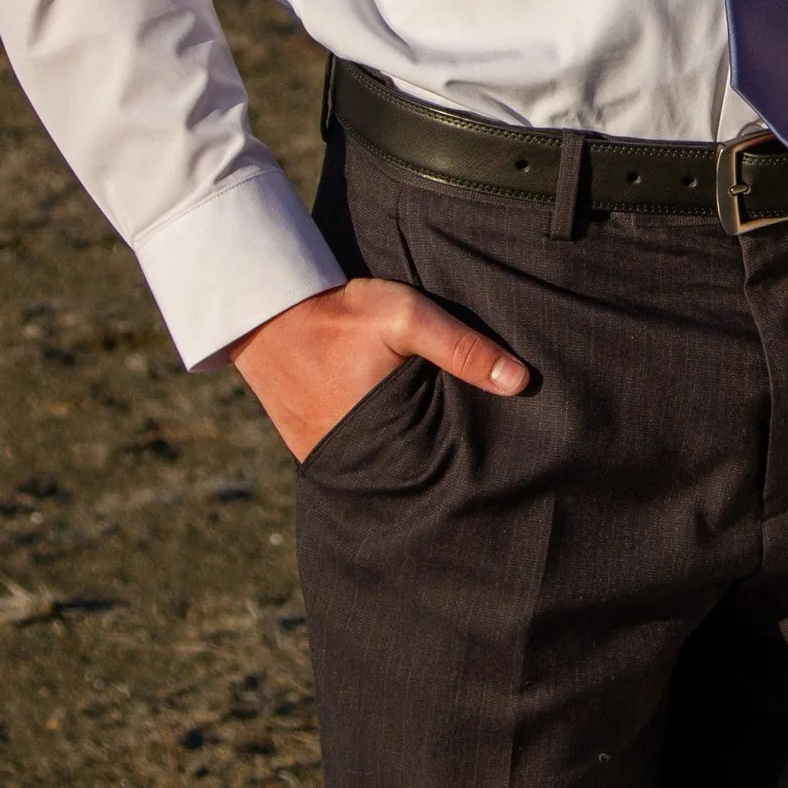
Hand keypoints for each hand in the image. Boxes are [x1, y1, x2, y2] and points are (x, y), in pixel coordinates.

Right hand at [234, 278, 528, 464]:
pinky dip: (381, 456)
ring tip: (447, 458)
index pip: (441, 468)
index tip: (503, 463)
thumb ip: (461, 348)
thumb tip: (521, 382)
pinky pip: (358, 464)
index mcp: (385, 436)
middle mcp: (355, 460)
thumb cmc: (341, 314)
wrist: (266, 311)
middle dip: (443, 471)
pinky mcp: (314, 452)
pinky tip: (405, 446)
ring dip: (411, 465)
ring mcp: (329, 461)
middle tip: (485, 467)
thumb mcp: (406, 318)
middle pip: (415, 476)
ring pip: (386, 473)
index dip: (469, 465)